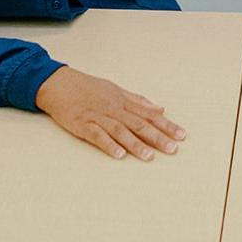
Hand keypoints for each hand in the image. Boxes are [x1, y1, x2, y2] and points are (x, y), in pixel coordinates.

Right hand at [35, 66, 185, 159]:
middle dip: (157, 137)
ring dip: (136, 144)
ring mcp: (98, 116)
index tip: (182, 135)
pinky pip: (97, 136)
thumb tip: (160, 108)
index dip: (166, 125)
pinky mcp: (82, 125)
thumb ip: (138, 100)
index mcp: (123, 101)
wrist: (59, 84)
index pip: (149, 115)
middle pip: (139, 124)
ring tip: (150, 156)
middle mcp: (114, 108)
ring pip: (120, 131)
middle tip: (173, 149)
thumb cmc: (89, 87)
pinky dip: (108, 145)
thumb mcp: (116, 89)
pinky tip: (119, 155)